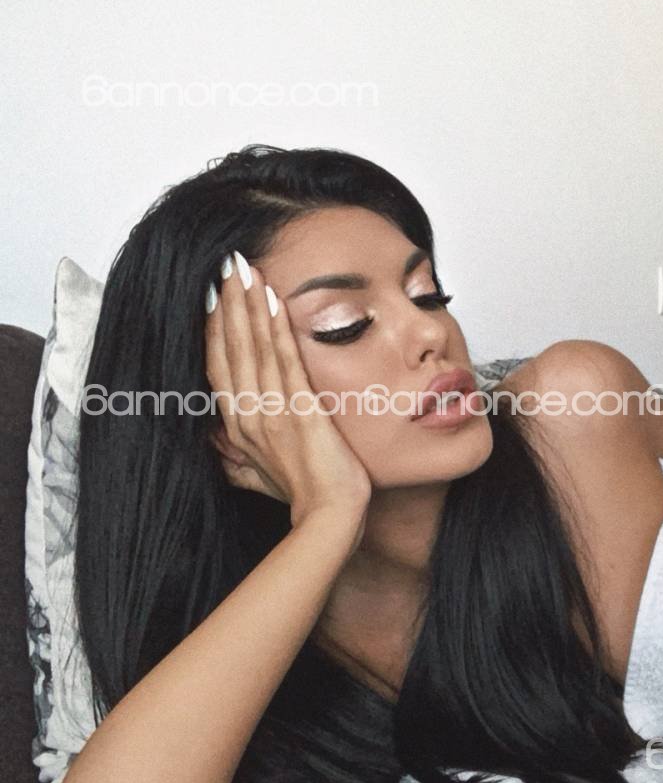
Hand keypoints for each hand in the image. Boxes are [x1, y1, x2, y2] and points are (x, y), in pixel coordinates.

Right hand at [204, 250, 371, 538]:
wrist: (330, 518)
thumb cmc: (303, 498)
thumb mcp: (259, 478)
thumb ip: (235, 458)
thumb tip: (215, 446)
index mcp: (237, 426)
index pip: (217, 365)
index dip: (212, 328)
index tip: (212, 294)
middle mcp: (247, 415)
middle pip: (228, 347)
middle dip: (225, 303)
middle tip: (224, 264)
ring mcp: (271, 412)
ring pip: (251, 346)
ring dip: (246, 303)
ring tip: (242, 267)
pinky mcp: (299, 411)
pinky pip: (284, 360)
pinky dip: (275, 327)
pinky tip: (272, 298)